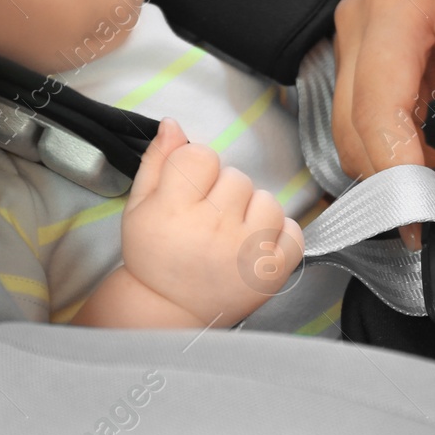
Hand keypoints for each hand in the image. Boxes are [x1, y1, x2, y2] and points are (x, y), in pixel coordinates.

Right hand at [121, 117, 304, 325]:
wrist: (167, 309)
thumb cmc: (154, 256)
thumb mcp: (140, 206)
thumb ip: (158, 161)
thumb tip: (174, 124)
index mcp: (175, 210)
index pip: (202, 156)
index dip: (197, 168)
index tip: (191, 189)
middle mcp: (213, 229)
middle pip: (237, 177)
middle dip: (223, 191)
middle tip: (207, 218)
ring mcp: (247, 251)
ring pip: (267, 199)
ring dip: (252, 211)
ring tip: (231, 232)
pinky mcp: (271, 272)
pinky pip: (294, 231)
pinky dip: (280, 234)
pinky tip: (255, 244)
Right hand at [323, 0, 434, 203]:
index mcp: (395, 6)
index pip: (376, 113)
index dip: (399, 176)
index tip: (432, 221)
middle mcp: (363, 16)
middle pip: (355, 127)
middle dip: (398, 180)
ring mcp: (360, 33)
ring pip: (356, 129)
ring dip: (399, 169)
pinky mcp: (370, 52)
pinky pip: (371, 116)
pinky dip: (402, 150)